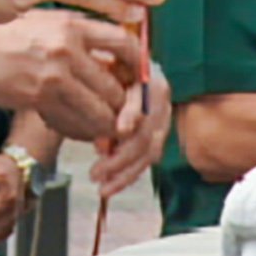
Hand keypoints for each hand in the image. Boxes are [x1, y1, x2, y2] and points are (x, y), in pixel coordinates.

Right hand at [0, 10, 144, 141]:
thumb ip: (79, 33)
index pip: (126, 43)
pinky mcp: (41, 98)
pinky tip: (75, 129)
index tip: (136, 78)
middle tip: (120, 115)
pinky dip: (80, 131)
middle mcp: (69, 47)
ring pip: (101, 110)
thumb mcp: (47, 22)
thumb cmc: (6, 37)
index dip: (138, 65)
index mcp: (74, 24)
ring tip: (101, 127)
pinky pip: (75, 123)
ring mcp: (56, 74)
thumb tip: (113, 52)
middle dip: (121, 105)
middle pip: (116, 85)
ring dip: (104, 124)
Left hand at [87, 65, 168, 199]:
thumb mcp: (109, 68)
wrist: (126, 71)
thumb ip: (108, 83)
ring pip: (148, 155)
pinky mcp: (156, 139)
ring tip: (102, 187)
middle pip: (146, 137)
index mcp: (152, 85)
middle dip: (120, 158)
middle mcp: (161, 107)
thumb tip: (116, 123)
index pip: (144, 102)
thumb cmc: (112, 68)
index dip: (132, 114)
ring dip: (124, 174)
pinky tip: (109, 185)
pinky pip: (145, 161)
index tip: (120, 129)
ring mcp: (161, 124)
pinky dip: (127, 175)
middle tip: (94, 173)